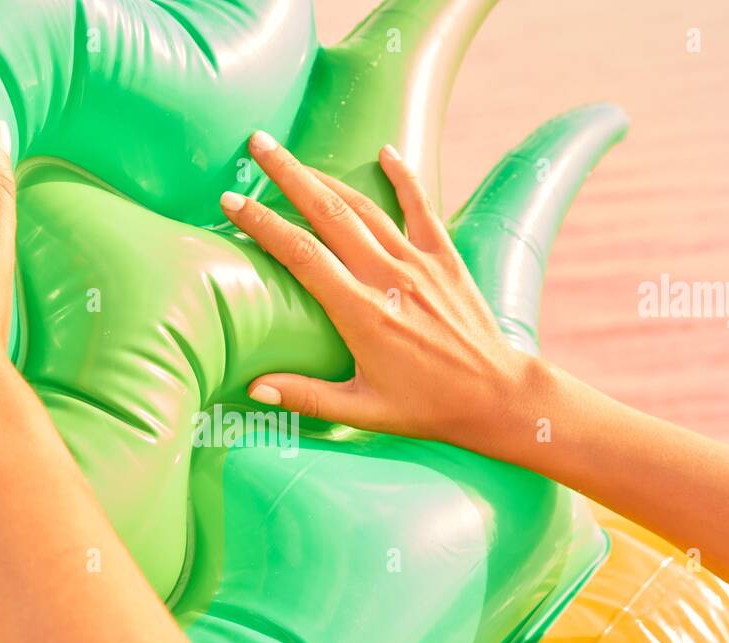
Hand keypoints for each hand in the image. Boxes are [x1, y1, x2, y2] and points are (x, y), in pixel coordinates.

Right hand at [220, 131, 546, 461]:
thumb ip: (306, 397)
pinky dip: (404, 177)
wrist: (497, 394)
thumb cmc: (427, 407)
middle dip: (289, 175)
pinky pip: (421, 208)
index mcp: (361, 312)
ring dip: (328, 176)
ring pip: (365, 206)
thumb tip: (254, 388)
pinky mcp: (446, 259)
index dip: (262, 223)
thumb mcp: (364, 411)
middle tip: (258, 144)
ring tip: (296, 156)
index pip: (300, 254)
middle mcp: (387, 277)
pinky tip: (386, 151)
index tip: (232, 199)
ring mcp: (419, 263)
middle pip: (328, 213)